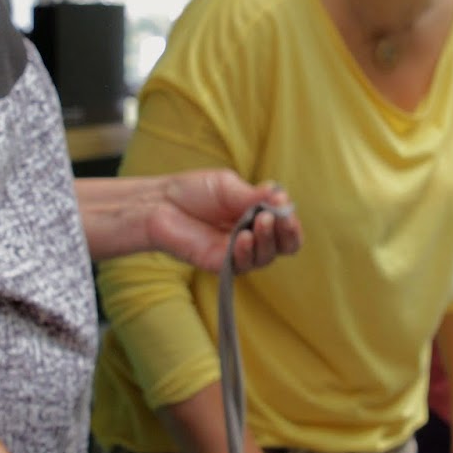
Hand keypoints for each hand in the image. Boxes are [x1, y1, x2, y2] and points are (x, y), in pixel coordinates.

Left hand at [146, 170, 302, 272]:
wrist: (161, 204)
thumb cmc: (193, 192)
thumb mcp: (228, 187)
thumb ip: (254, 196)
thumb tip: (282, 197)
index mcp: (257, 216)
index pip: (285, 227)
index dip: (291, 222)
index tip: (287, 208)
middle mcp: (251, 237)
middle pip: (282, 246)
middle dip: (286, 233)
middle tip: (278, 218)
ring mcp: (236, 253)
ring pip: (265, 257)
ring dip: (267, 240)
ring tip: (260, 222)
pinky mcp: (220, 265)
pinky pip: (242, 265)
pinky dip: (247, 252)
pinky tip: (243, 238)